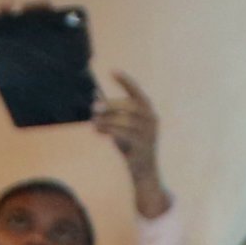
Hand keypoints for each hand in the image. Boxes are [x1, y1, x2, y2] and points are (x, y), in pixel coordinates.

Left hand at [93, 71, 169, 213]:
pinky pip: (123, 134)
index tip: (112, 71)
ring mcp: (149, 134)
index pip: (137, 93)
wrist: (143, 173)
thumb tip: (95, 97)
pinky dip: (108, 130)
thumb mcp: (121, 127)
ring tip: (94, 122)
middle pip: (130, 106)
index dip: (126, 81)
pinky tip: (98, 130)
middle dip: (110, 104)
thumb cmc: (130, 146)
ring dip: (107, 120)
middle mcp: (152, 120)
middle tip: (94, 108)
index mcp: (148, 112)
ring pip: (125, 120)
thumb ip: (111, 113)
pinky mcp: (142, 146)